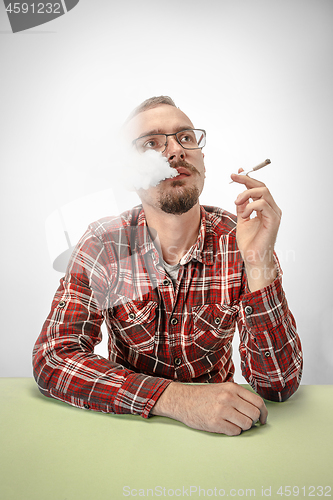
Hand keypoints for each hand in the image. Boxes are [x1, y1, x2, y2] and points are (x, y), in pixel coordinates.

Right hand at [151, 381, 266, 435]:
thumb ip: (238, 395)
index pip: (257, 401)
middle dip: (253, 420)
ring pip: (247, 424)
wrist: (183, 401)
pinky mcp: (215, 423)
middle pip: (254, 414)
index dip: (264, 412)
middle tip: (247, 421)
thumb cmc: (203, 396)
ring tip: (234, 423)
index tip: (263, 418)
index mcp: (232, 388)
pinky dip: (233, 431)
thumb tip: (257, 408)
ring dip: (243, 427)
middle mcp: (228, 398)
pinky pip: (235, 432)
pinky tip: (225, 426)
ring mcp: (222, 410)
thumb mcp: (222, 388)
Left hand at [231, 170, 281, 290]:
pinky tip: (244, 214)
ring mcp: (274, 214)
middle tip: (234, 177)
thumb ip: (242, 208)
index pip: (258, 188)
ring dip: (247, 194)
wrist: (253, 258)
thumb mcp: (242, 221)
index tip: (236, 173)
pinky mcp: (273, 220)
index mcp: (265, 209)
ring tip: (237, 203)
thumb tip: (239, 197)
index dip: (247, 178)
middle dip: (246, 180)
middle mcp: (272, 209)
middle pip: (262, 186)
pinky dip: (251, 206)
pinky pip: (263, 204)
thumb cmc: (249, 243)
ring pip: (263, 192)